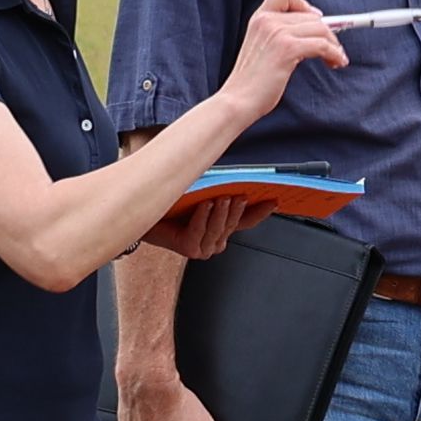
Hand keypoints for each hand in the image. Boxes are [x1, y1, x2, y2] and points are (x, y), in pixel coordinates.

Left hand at [143, 189, 271, 261]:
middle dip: (236, 211)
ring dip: (220, 214)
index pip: (247, 222)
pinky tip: (204, 205)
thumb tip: (236, 172)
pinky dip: (202, 217)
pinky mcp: (188, 249)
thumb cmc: (172, 204)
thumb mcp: (204, 194)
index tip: (274, 202)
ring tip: (221, 198)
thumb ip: (222, 190)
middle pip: (233, 225)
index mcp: (221, 228)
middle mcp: (214, 240)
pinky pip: (199, 231)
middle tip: (239, 196)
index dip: (261, 213)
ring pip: (218, 230)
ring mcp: (202, 247)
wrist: (146, 215)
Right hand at [223, 0, 348, 109]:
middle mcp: (267, 20)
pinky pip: (322, 44)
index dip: (304, 4)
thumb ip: (279, 35)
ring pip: (320, 29)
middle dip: (327, 32)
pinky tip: (336, 63)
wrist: (238, 100)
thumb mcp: (262, 49)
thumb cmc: (252, 82)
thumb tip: (315, 30)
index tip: (315, 21)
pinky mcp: (287, 49)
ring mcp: (277, 33)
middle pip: (311, 16)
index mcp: (259, 18)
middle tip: (334, 50)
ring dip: (334, 44)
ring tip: (337, 59)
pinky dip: (334, 53)